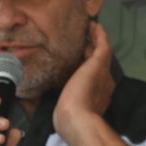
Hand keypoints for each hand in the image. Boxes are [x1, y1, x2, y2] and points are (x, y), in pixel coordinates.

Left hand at [54, 22, 114, 145]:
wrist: (77, 120)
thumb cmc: (67, 119)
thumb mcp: (62, 108)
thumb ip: (57, 101)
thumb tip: (42, 99)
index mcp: (96, 95)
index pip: (92, 76)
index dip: (86, 66)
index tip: (79, 59)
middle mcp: (104, 83)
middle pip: (98, 63)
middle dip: (91, 51)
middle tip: (84, 40)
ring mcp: (103, 73)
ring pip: (102, 52)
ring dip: (96, 39)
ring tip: (90, 29)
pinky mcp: (98, 64)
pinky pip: (103, 44)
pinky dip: (99, 34)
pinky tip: (93, 25)